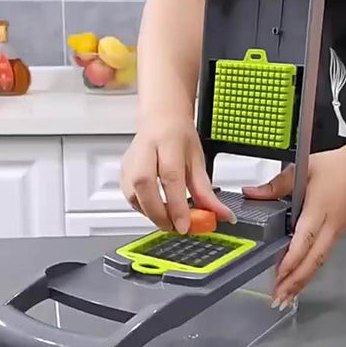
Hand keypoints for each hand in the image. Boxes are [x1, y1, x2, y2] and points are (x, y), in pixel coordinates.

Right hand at [121, 112, 234, 232]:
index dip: (177, 205)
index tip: (185, 225)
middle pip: (145, 185)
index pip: (171, 177)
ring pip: (134, 194)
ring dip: (151, 214)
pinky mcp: (123, 171)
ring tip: (168, 220)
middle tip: (175, 227)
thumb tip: (222, 215)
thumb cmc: (178, 136)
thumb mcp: (198, 161)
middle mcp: (145, 150)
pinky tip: (156, 211)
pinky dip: (143, 209)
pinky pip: (130, 197)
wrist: (160, 119)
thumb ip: (207, 192)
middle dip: (159, 214)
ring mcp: (131, 160)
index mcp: (168, 143)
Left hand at [243, 147, 345, 309]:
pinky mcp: (337, 233)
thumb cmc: (335, 166)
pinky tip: (299, 280)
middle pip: (313, 259)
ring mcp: (335, 231)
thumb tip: (251, 193)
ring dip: (302, 281)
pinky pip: (322, 257)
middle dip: (295, 281)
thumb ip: (276, 185)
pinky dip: (309, 271)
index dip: (292, 258)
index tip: (279, 274)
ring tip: (286, 297)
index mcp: (318, 209)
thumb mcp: (302, 169)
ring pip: (319, 262)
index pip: (304, 238)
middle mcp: (329, 225)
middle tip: (279, 297)